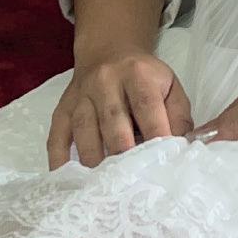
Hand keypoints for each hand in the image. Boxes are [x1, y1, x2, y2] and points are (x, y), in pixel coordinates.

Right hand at [47, 45, 192, 169]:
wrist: (108, 51)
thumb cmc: (145, 78)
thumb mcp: (170, 86)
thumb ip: (179, 116)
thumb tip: (180, 150)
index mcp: (137, 74)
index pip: (146, 106)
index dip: (155, 135)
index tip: (162, 163)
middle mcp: (105, 82)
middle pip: (113, 121)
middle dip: (124, 153)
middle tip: (133, 182)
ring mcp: (81, 96)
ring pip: (85, 130)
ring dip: (95, 160)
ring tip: (106, 186)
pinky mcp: (62, 110)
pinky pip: (57, 136)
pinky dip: (60, 160)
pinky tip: (68, 179)